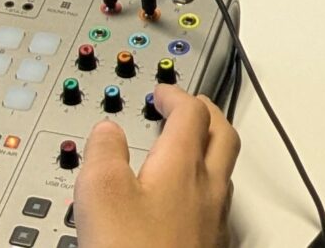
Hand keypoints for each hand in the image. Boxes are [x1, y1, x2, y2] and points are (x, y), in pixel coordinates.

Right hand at [75, 87, 238, 247]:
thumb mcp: (101, 193)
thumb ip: (104, 152)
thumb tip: (106, 130)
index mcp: (183, 166)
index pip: (191, 113)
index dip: (175, 94)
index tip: (161, 91)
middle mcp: (208, 191)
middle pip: (222, 136)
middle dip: (206, 113)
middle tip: (190, 104)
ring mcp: (215, 221)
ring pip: (223, 171)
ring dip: (208, 149)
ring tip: (188, 145)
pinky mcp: (212, 246)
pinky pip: (218, 204)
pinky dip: (205, 185)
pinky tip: (188, 200)